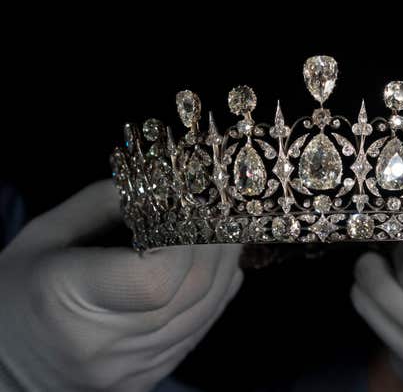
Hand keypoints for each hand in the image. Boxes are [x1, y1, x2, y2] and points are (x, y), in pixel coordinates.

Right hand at [0, 180, 242, 391]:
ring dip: (223, 272)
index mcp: (65, 297)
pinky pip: (194, 336)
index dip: (190, 241)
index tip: (196, 209)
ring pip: (201, 316)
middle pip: (189, 293)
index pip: (157, 275)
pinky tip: (219, 272)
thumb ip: (103, 203)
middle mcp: (99, 343)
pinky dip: (215, 300)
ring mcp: (123, 371)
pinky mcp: (139, 381)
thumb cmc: (17, 290)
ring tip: (228, 238)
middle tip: (225, 216)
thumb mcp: (44, 234)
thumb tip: (162, 186)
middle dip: (217, 248)